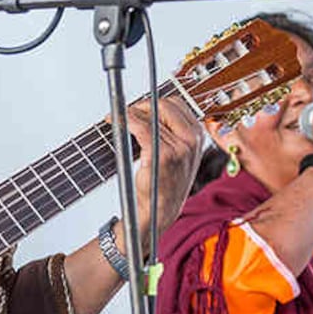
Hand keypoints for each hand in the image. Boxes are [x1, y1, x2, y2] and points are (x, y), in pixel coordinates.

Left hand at [123, 95, 204, 252]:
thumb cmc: (164, 183)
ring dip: (129, 113)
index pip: (176, 104)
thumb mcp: (177, 153)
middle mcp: (192, 140)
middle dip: (141, 105)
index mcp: (198, 136)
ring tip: (116, 118)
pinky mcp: (163, 155)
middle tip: (125, 112)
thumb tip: (148, 107)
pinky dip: (125, 120)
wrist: (158, 211)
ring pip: (150, 116)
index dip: (153, 102)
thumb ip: (171, 130)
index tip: (138, 108)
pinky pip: (141, 128)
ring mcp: (180, 148)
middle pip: (165, 105)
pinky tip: (114, 121)